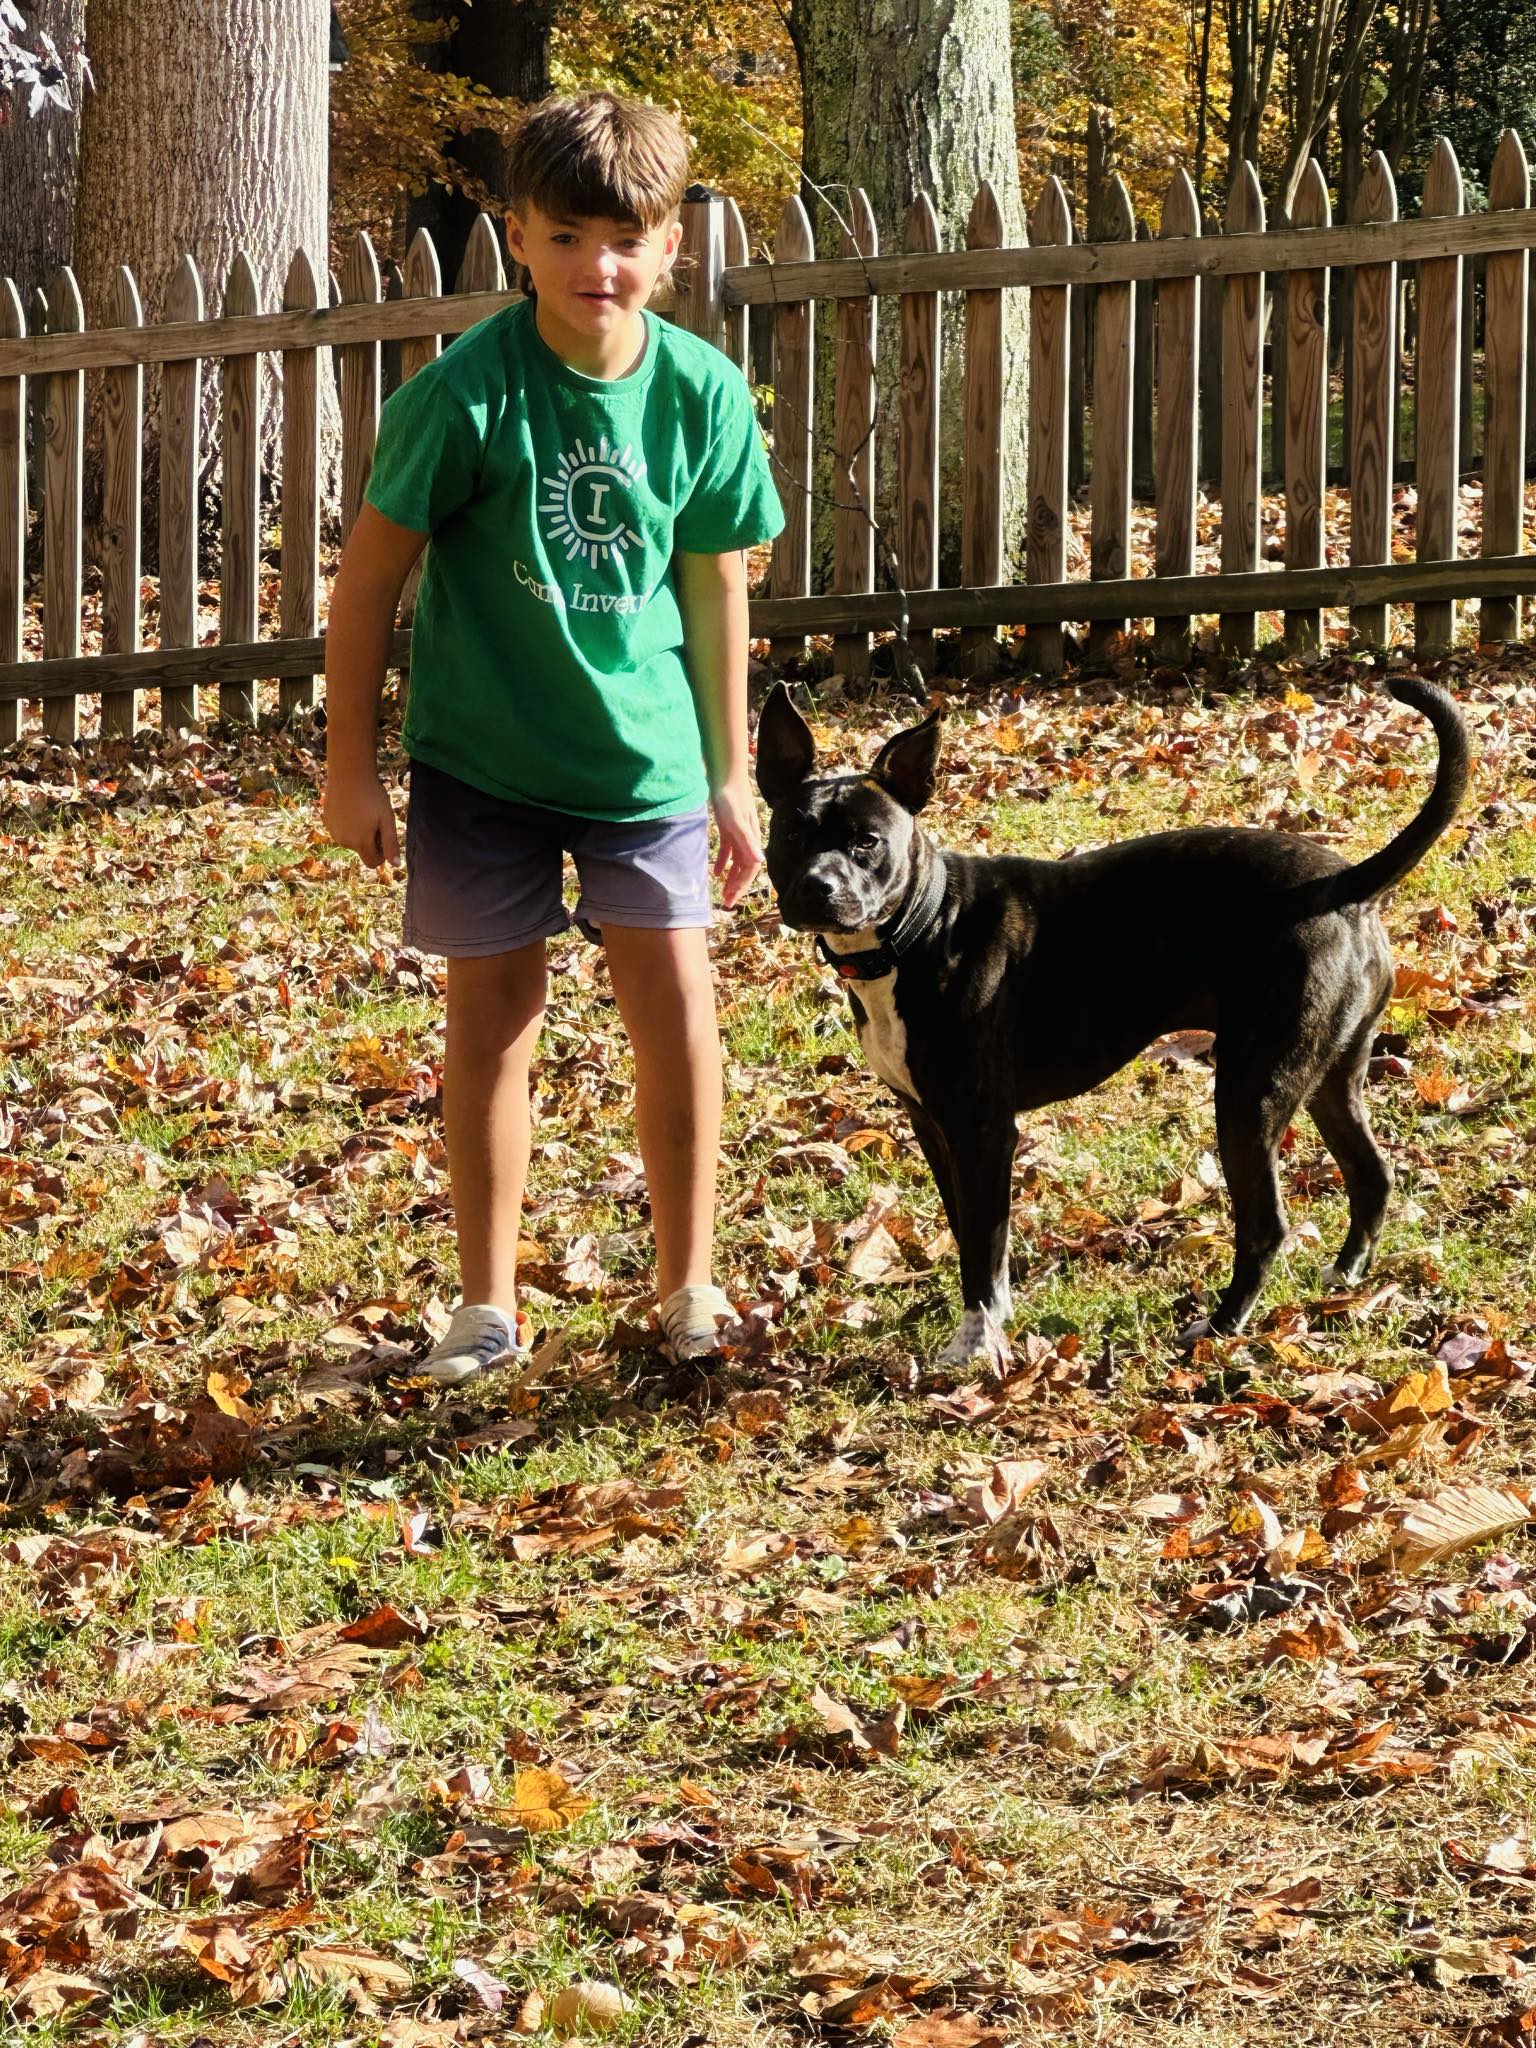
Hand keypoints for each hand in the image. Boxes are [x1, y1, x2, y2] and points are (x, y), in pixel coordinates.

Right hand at [322, 770, 400, 868]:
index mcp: (360, 843)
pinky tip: (351, 807)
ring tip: (362, 811)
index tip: (384, 836)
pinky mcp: (327, 821)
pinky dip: (347, 824)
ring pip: (351, 840)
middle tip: (374, 818)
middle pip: (361, 851)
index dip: (381, 854)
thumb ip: (391, 843)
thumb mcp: (387, 819)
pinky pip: (340, 830)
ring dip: (358, 832)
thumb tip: (395, 865)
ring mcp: (333, 831)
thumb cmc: (373, 796)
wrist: (349, 773)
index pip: (372, 863)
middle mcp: (343, 841)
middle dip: (370, 841)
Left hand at [709, 776, 762, 909]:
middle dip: (737, 887)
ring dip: (731, 878)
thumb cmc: (731, 798)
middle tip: (727, 903)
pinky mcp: (729, 830)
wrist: (725, 777)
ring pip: (737, 862)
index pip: (750, 869)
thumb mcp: (736, 822)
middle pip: (744, 869)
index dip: (742, 885)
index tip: (732, 899)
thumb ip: (746, 842)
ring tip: (723, 892)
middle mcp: (748, 840)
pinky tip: (715, 872)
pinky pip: (728, 851)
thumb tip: (759, 862)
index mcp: (751, 840)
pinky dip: (722, 863)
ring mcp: (738, 835)